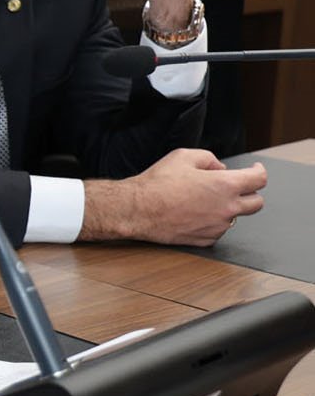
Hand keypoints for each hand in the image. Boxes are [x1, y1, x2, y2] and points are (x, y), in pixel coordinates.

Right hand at [81, 148, 266, 245]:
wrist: (137, 209)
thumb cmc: (157, 183)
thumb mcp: (183, 156)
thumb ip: (209, 158)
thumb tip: (219, 168)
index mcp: (225, 185)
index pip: (259, 179)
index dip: (259, 172)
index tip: (255, 170)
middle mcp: (227, 208)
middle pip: (257, 203)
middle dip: (250, 193)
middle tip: (235, 187)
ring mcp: (218, 226)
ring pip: (235, 217)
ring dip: (226, 208)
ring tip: (202, 200)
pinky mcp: (206, 239)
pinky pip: (218, 230)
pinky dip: (212, 222)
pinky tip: (194, 213)